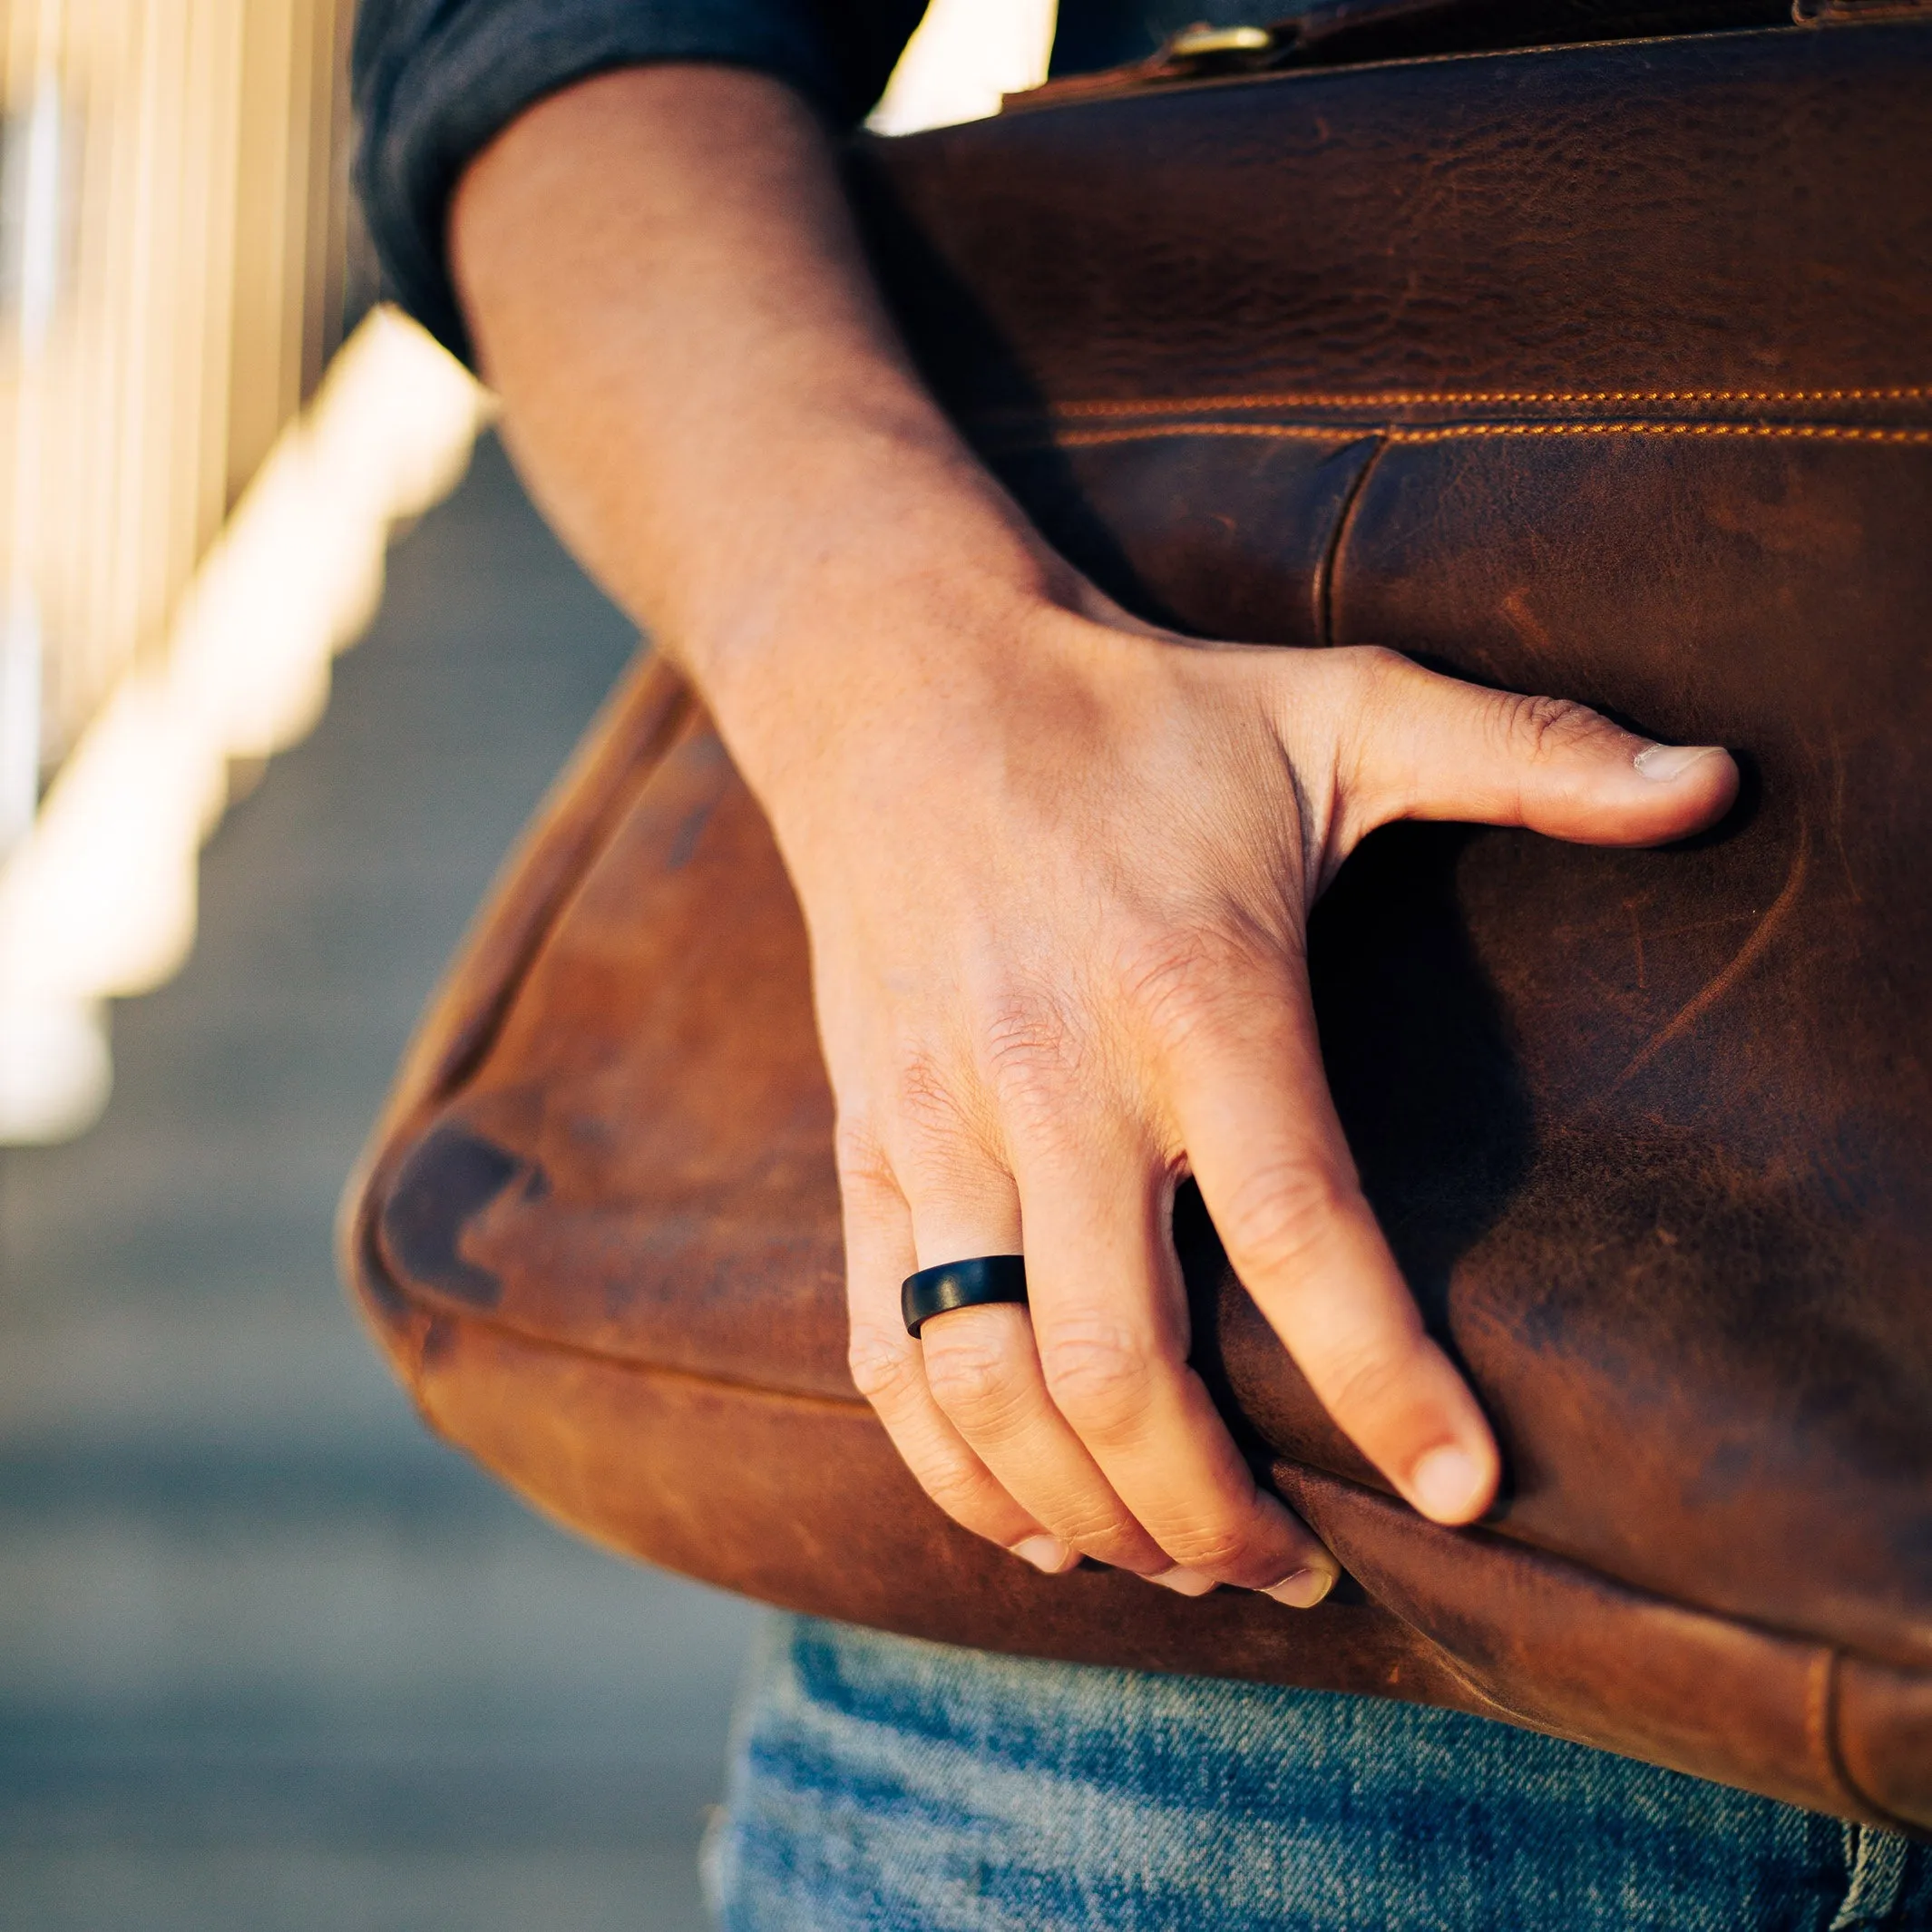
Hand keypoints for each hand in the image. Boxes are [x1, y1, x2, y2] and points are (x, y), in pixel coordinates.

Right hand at [449, 62, 1737, 1605]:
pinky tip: (1028, 1516)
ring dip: (1089, 1509)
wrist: (899, 686)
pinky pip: (889, 1347)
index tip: (1461, 1495)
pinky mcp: (868, 1144)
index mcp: (1196, 995)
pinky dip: (951, 1465)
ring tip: (1176, 1559)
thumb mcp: (1338, 709)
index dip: (1387, 1380)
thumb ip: (1529, 757)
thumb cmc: (1141, 716)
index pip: (1301, 1227)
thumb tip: (1721, 782)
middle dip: (1213, 1509)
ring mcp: (940, 1123)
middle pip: (1120, 1361)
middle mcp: (1056, 1079)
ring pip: (992, 1381)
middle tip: (1295, 1571)